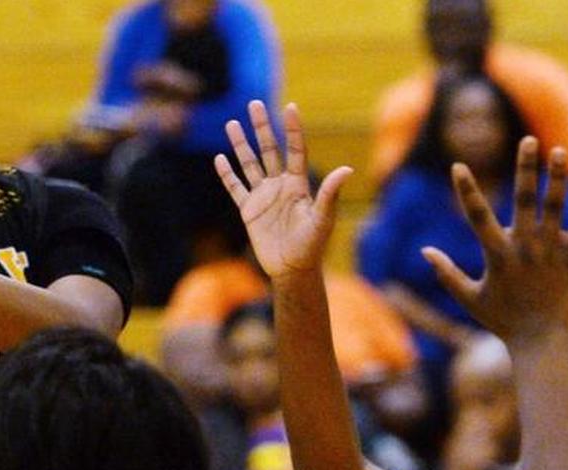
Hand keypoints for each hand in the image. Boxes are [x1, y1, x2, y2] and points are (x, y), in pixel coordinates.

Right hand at [214, 101, 351, 277]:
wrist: (292, 268)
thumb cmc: (312, 245)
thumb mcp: (323, 218)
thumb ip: (330, 193)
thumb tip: (347, 169)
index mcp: (298, 184)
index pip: (294, 149)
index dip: (292, 129)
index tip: (290, 107)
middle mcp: (280, 185)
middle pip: (269, 149)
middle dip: (261, 127)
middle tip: (254, 103)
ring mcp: (263, 196)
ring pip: (250, 164)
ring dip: (241, 144)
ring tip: (231, 123)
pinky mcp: (248, 210)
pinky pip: (236, 187)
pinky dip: (227, 174)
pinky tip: (220, 158)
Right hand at [420, 138, 567, 343]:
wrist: (541, 341)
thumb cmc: (501, 321)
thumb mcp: (468, 297)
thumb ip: (446, 272)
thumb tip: (425, 250)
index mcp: (497, 254)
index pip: (477, 216)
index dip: (466, 190)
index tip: (458, 166)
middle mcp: (525, 247)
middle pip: (524, 199)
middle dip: (525, 168)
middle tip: (528, 140)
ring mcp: (552, 251)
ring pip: (556, 206)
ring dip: (558, 177)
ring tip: (560, 151)